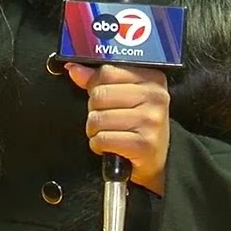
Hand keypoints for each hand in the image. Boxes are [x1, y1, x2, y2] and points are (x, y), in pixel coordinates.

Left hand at [65, 62, 169, 195]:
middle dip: (95, 111)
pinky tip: (112, 146)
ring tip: (111, 133)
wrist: (154, 161)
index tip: (105, 98)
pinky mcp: (143, 144)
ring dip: (96, 131)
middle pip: (99, 95)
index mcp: (152, 79)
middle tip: (109, 119)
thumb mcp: (124, 98)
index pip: (107, 71)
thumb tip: (75, 69)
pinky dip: (99, 146)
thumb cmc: (138, 128)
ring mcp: (150, 120)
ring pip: (98, 118)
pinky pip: (102, 139)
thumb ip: (99, 81)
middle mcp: (155, 97)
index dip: (96, 87)